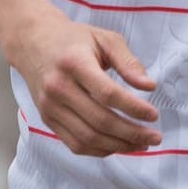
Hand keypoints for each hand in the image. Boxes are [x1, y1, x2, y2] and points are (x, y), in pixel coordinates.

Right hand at [10, 6, 160, 156]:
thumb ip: (128, 62)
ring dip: (118, 146)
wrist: (33, 43)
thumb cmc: (73, 39)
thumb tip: (148, 86)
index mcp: (74, 63)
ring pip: (88, 137)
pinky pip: (75, 144)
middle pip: (99, 120)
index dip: (133, 108)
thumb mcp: (104, 39)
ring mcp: (50, 107)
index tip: (153, 115)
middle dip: (131, 133)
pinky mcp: (47, 120)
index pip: (107, 94)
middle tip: (155, 137)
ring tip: (141, 144)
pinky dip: (100, 149)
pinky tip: (118, 145)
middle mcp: (58, 88)